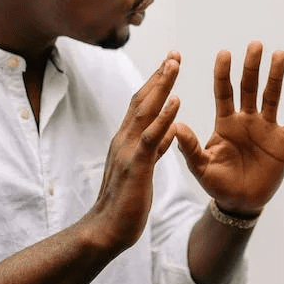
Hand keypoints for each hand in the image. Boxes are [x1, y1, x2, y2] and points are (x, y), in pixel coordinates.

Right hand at [81, 53, 181, 252]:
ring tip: (175, 64)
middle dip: (159, 75)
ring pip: (144, 111)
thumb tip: (168, 131)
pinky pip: (150, 137)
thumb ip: (154, 149)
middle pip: (142, 99)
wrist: (106, 230)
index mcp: (126, 140)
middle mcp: (124, 139)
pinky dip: (163, 117)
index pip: (141, 105)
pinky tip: (176, 102)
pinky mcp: (135, 165)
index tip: (170, 63)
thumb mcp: (143, 169)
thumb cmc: (125, 203)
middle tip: (174, 53)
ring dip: (161, 86)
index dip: (156, 83)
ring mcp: (127, 150)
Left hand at [174, 41, 283, 215]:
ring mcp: (266, 128)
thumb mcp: (201, 166)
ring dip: (275, 76)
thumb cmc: (218, 183)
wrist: (241, 202)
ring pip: (272, 96)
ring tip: (279, 54)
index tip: (224, 53)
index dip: (223, 73)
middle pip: (249, 87)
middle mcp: (246, 119)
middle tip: (255, 45)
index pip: (224, 92)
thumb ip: (190, 147)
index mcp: (225, 122)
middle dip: (251, 66)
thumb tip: (175, 125)